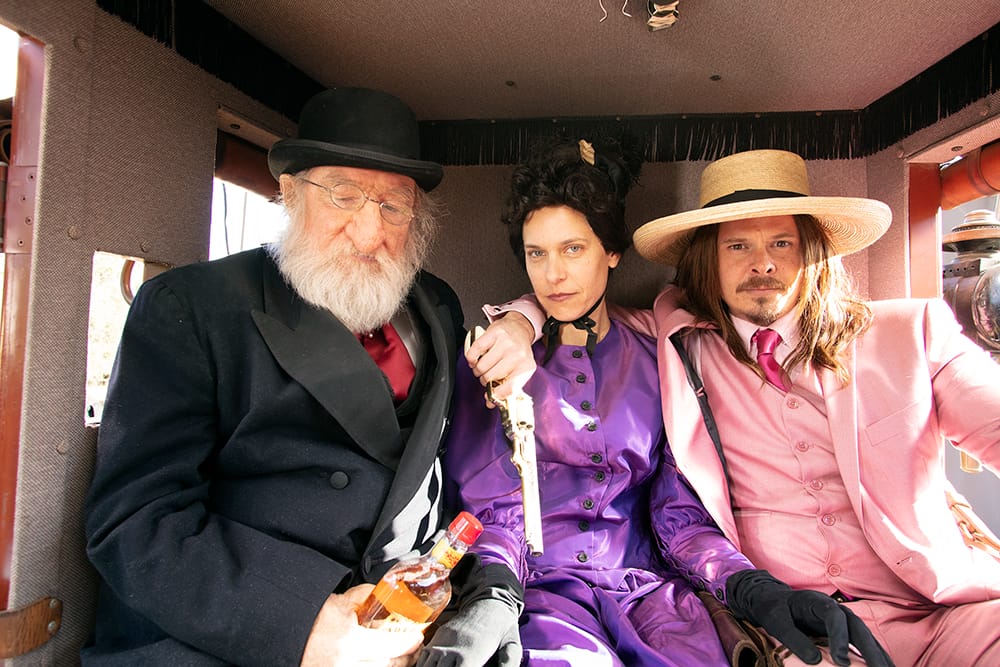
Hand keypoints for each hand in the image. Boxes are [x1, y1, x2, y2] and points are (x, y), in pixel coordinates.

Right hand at [301, 585, 424, 666]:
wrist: (288, 637)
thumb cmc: (309, 622)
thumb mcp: (337, 602)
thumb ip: (362, 596)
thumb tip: (382, 592)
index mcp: (349, 641)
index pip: (391, 645)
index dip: (409, 643)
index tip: (418, 637)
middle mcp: (346, 663)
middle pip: (388, 665)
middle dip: (406, 657)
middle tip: (413, 647)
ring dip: (394, 666)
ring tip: (400, 658)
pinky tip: (382, 663)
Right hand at [417, 599, 520, 666]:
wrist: (490, 601)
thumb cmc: (503, 627)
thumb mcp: (511, 646)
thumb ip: (508, 664)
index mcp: (470, 654)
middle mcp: (452, 649)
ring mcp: (442, 641)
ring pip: (426, 666)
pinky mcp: (438, 637)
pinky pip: (423, 656)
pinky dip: (424, 665)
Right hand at [465, 315, 535, 403]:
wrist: (519, 328)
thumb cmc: (518, 352)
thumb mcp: (519, 370)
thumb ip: (507, 388)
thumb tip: (490, 403)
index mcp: (526, 367)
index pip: (509, 388)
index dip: (496, 395)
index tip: (489, 396)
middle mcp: (517, 355)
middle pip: (490, 378)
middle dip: (485, 380)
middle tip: (487, 375)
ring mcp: (506, 343)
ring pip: (481, 367)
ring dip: (478, 370)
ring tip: (483, 366)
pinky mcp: (494, 334)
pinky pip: (474, 352)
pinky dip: (471, 359)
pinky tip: (475, 359)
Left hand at [726, 569, 893, 666]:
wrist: (773, 600)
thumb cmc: (773, 609)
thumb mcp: (776, 621)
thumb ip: (793, 638)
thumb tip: (815, 661)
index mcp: (817, 602)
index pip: (834, 617)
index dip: (840, 638)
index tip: (841, 661)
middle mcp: (835, 609)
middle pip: (858, 627)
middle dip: (871, 650)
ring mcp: (842, 620)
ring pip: (865, 636)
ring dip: (879, 655)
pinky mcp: (843, 631)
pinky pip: (861, 643)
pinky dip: (873, 656)